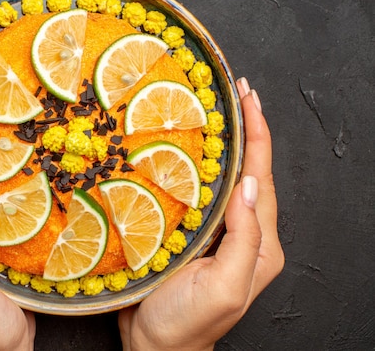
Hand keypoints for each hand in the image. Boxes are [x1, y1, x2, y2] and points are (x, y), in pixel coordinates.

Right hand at [118, 77, 283, 350]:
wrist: (157, 348)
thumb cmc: (187, 323)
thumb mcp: (224, 285)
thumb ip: (244, 237)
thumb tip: (251, 185)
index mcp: (259, 245)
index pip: (263, 179)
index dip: (258, 136)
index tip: (250, 100)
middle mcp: (244, 235)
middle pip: (249, 173)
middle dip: (247, 132)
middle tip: (236, 94)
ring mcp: (219, 234)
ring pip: (226, 180)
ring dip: (225, 145)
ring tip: (216, 112)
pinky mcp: (194, 235)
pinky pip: (202, 194)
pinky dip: (198, 166)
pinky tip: (187, 151)